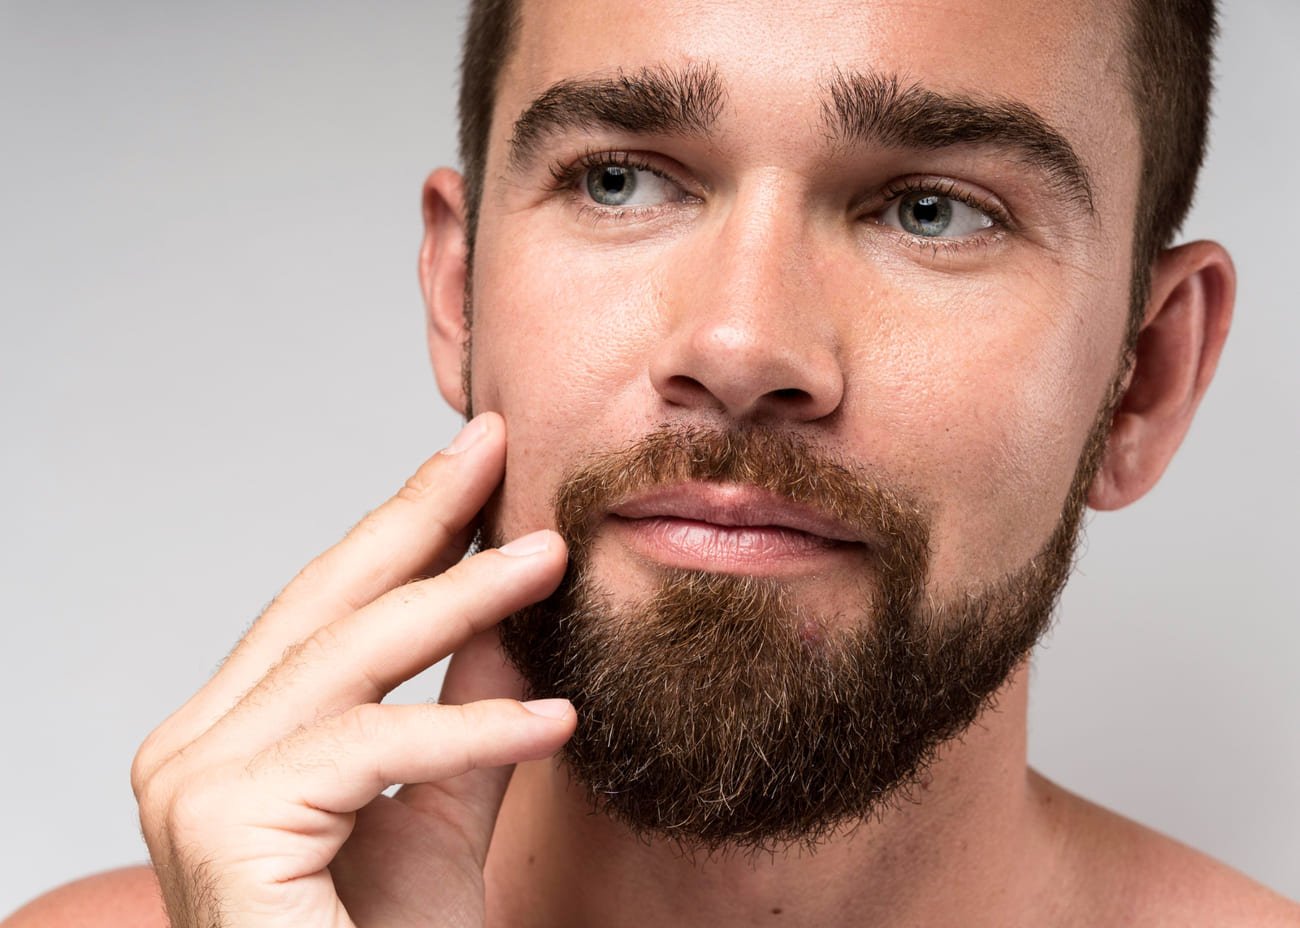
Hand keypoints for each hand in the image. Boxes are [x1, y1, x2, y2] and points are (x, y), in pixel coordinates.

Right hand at [131, 413, 573, 927]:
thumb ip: (469, 703)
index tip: (476, 461)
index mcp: (231, 733)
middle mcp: (190, 746)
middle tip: (498, 447)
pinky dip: (470, 730)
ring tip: (554, 558)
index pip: (328, 606)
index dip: (405, 526)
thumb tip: (513, 604)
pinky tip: (557, 720)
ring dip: (462, 601)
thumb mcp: (449, 799)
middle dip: (418, 519)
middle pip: (325, 606)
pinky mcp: (223, 824)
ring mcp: (192, 783)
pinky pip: (371, 746)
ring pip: (348, 660)